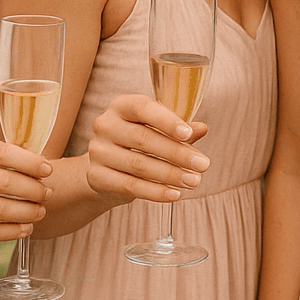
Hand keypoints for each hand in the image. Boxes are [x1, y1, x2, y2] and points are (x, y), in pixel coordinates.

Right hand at [0, 136, 51, 243]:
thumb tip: (37, 165)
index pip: (1, 152)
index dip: (30, 161)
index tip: (48, 169)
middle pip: (4, 182)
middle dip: (33, 189)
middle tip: (48, 194)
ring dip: (27, 212)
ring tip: (40, 212)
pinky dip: (11, 231)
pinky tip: (24, 229)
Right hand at [86, 94, 209, 203]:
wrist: (106, 165)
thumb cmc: (138, 140)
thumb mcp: (158, 128)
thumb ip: (179, 128)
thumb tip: (201, 129)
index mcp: (121, 105)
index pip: (144, 108)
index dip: (167, 121)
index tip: (189, 135)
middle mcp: (105, 125)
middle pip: (143, 139)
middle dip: (177, 153)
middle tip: (203, 165)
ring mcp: (98, 151)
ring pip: (139, 165)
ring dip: (170, 175)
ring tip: (194, 181)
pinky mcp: (96, 176)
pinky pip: (130, 186)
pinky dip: (156, 192)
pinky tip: (175, 194)